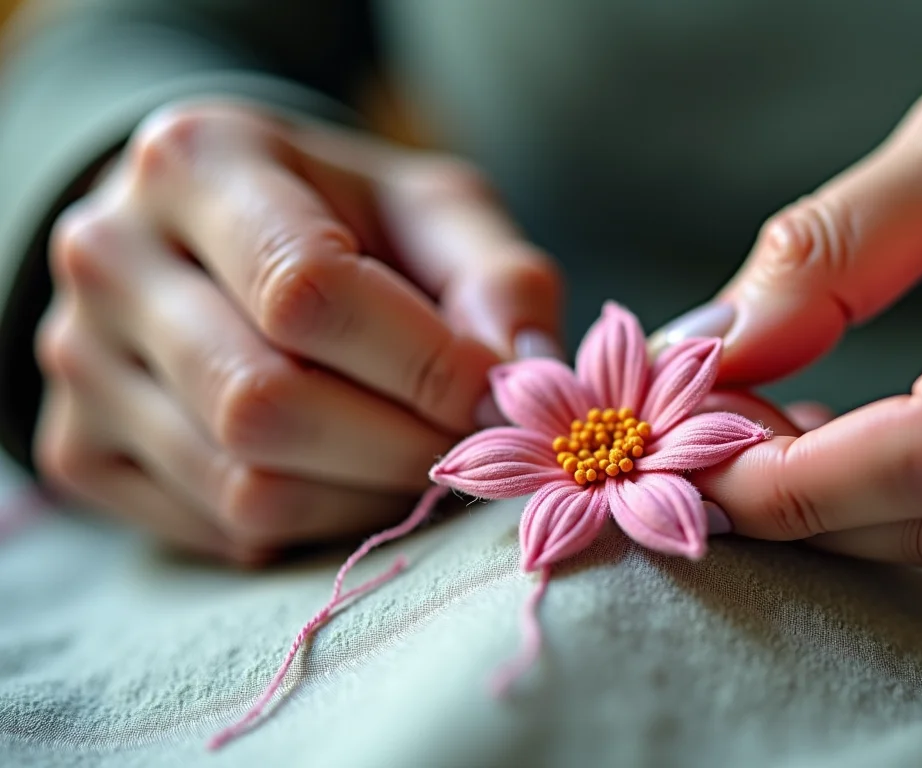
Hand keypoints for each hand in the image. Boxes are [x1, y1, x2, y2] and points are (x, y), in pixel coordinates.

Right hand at [33, 100, 562, 563]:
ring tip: (414, 458)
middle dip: (398, 445)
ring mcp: (78, 359)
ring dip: (364, 496)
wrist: (220, 240)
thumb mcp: (432, 211)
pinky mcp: (78, 447)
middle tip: (468, 445)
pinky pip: (216, 529)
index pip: (305, 290)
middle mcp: (110, 255)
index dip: (420, 363)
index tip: (497, 396)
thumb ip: (496, 275)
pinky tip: (345, 475)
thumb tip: (527, 376)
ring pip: (239, 484)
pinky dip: (310, 525)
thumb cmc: (347, 221)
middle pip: (262, 402)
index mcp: (197, 162)